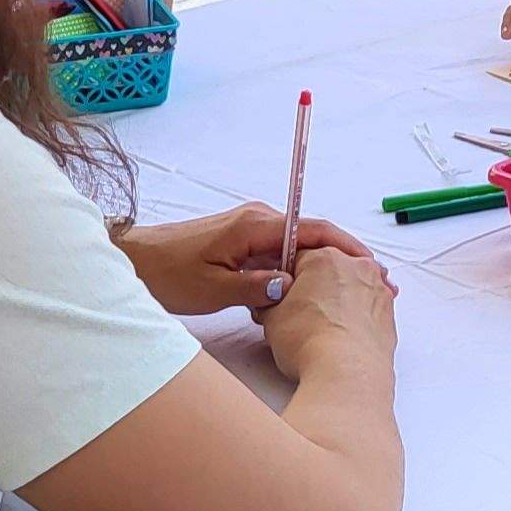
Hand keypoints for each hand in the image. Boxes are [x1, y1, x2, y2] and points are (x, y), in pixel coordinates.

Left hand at [120, 203, 378, 315]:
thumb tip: (291, 285)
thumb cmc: (167, 274)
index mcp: (254, 224)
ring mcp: (251, 228)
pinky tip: (317, 290)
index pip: (313, 229)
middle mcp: (258, 219)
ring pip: (300, 246)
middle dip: (346, 258)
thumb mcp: (211, 289)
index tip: (371, 266)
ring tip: (355, 291)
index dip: (347, 246)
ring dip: (326, 266)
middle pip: (314, 235)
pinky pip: (283, 252)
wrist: (134, 260)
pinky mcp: (244, 240)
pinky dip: (303, 269)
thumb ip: (254, 287)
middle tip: (377, 286)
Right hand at [259, 247, 400, 382]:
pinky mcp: (389, 313)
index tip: (281, 295)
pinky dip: (356, 316)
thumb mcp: (271, 318)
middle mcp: (356, 266)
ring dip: (339, 299)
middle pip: (329, 269)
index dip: (285, 279)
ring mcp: (377, 288)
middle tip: (299, 312)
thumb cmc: (311, 342)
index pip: (298, 256)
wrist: (347, 372)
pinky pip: (368, 307)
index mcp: (325, 257)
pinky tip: (342, 335)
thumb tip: (271, 303)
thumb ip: (270, 301)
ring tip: (322, 327)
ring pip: (352, 287)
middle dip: (315, 286)